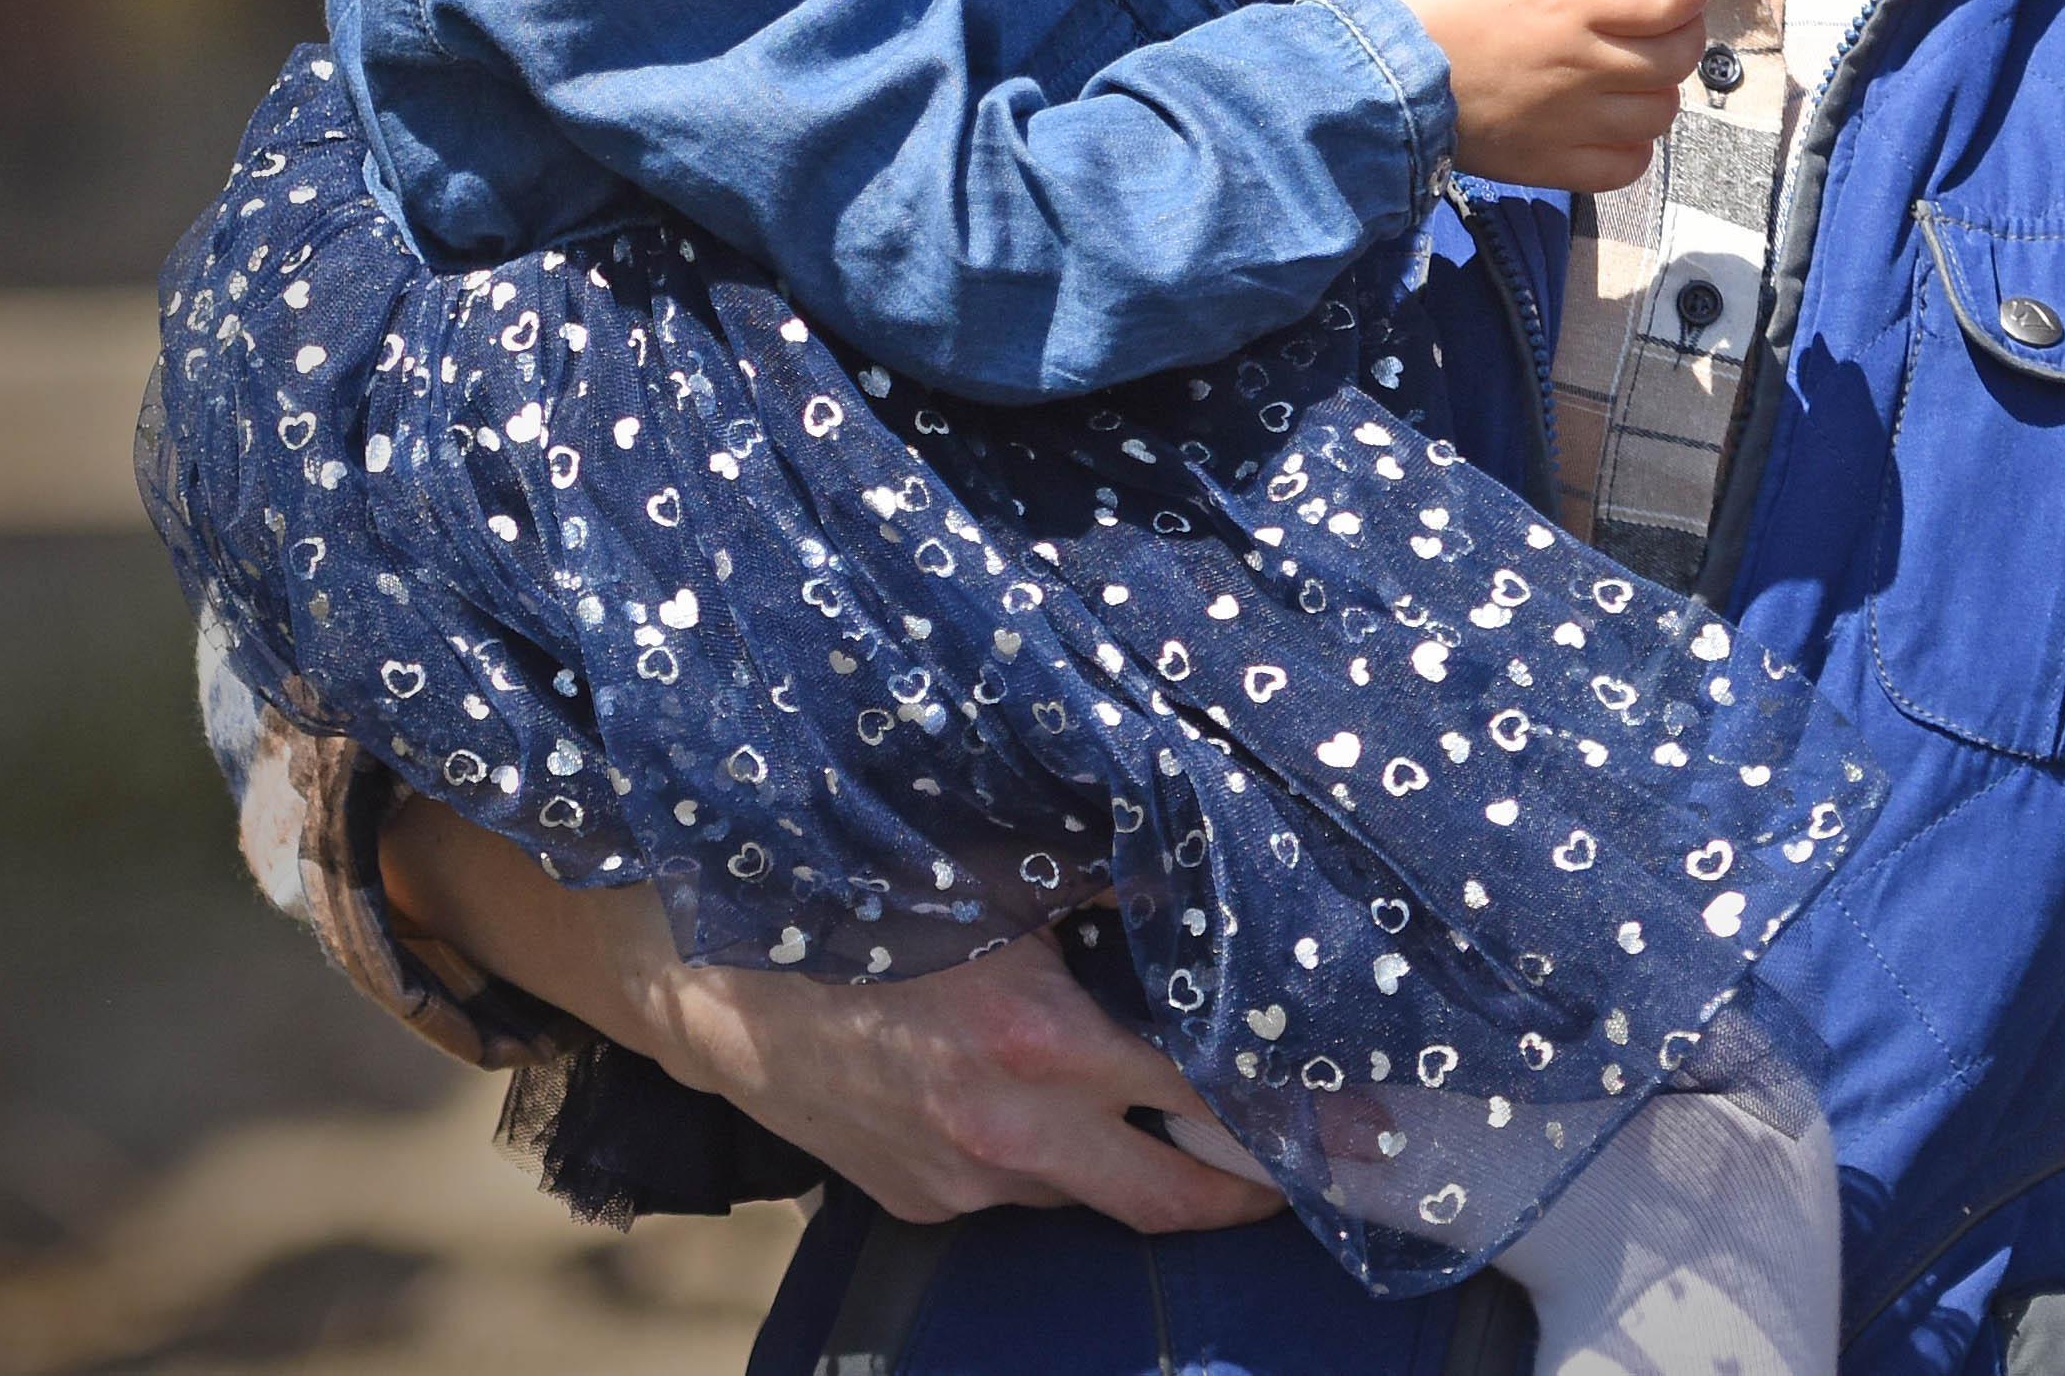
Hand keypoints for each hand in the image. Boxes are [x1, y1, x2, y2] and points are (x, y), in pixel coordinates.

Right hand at [379, 797, 1282, 1235]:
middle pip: (1175, 1192)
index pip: (1205, 1090)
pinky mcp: (919, 1202)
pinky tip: (1062, 1099)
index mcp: (1040, 1039)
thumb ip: (1110, 879)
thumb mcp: (995, 865)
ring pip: (1096, 1192)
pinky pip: (1019, 1187)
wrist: (701, 974)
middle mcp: (1010, 1129)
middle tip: (1330, 1157)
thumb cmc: (852, 892)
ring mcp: (962, 1178)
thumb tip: (1220, 862)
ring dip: (1150, 1160)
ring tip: (1208, 1118)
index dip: (1291, 1104)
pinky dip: (1058, 1152)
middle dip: (1255, 1183)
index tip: (1362, 1109)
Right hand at [1380, 0, 1713, 191]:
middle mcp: (1586, 64)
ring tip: (1641, 73)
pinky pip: (1624, 167)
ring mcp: (1572, 121)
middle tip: (1670, 22)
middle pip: (1676, 59)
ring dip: (1662, 90)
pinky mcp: (1550, 164)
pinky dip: (1636, 147)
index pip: (1671, 2)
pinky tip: (1618, 125)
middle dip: (1686, 34)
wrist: (1372, 74)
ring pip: (1658, 115)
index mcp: (1575, 2)